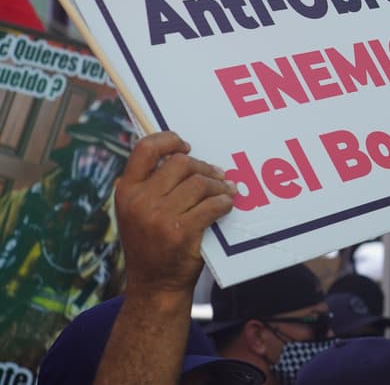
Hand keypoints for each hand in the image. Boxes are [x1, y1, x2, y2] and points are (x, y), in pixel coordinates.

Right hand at [114, 131, 234, 296]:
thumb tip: (184, 154)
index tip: (186, 147)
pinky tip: (226, 205)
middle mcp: (139, 201)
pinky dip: (224, 202)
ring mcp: (158, 217)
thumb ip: (151, 184)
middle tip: (217, 175)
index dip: (169, 140)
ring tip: (226, 191)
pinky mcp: (180, 232)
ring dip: (219, 186)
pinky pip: (212, 205)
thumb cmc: (152, 243)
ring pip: (200, 183)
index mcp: (126, 190)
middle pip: (181, 163)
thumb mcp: (137, 211)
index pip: (145, 148)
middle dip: (204, 167)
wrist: (154, 285)